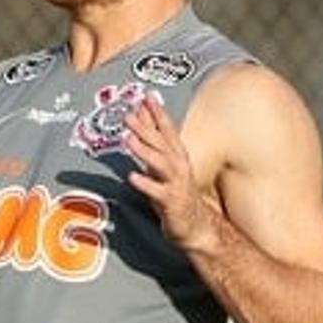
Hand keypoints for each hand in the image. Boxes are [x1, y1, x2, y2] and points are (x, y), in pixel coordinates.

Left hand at [124, 95, 220, 252]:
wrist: (194, 224)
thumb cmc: (176, 192)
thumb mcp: (161, 163)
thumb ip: (150, 140)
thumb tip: (139, 116)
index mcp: (176, 155)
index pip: (167, 129)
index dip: (157, 112)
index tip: (146, 97)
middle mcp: (178, 166)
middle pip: (160, 143)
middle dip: (145, 127)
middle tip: (129, 115)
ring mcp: (176, 183)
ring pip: (160, 163)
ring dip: (144, 150)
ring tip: (128, 139)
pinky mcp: (171, 201)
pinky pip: (156, 191)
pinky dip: (145, 183)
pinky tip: (132, 176)